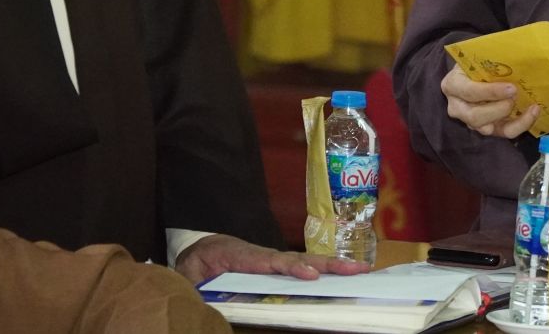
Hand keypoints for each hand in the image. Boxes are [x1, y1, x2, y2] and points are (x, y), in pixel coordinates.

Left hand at [173, 234, 370, 284]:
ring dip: (331, 266)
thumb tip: (208, 298)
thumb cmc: (194, 266)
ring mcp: (270, 258)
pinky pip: (300, 267)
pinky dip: (322, 270)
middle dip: (326, 264)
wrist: (197, 250)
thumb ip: (199, 288)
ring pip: (303, 261)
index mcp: (239, 255)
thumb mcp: (190, 278)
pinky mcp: (275, 266)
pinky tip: (341, 275)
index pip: (270, 262)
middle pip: (296, 258)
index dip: (292, 269)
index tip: (311, 276)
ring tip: (358, 270)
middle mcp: (261, 254)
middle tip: (353, 269)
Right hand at [440, 64, 540, 139]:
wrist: (475, 72)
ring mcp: (470, 121)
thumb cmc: (478, 63)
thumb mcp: (479, 56)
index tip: (511, 87)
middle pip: (475, 116)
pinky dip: (521, 124)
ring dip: (512, 118)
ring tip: (529, 106)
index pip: (468, 92)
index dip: (490, 92)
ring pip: (489, 128)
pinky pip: (503, 133)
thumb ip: (492, 57)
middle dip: (499, 109)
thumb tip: (518, 53)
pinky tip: (533, 112)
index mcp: (452, 85)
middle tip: (516, 96)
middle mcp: (457, 107)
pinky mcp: (487, 129)